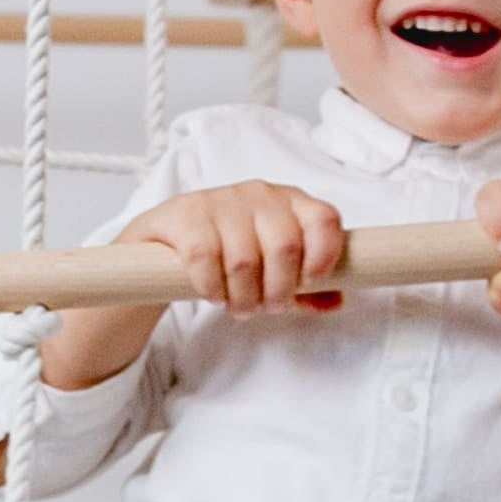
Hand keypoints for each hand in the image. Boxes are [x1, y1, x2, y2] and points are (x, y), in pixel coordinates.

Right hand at [34, 181, 344, 396]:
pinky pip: (206, 261)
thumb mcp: (271, 271)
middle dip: (278, 291)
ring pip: (245, 260)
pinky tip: (211, 293)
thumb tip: (338, 301)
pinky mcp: (184, 215)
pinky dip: (211, 288)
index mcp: (290, 202)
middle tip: (265, 307)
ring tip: (237, 304)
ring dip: (243, 297)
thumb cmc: (228, 254)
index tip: (313, 281)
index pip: (324, 218)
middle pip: (286, 246)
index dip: (326, 254)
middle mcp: (259, 194)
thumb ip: (307, 288)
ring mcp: (220, 201)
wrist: (162, 243)